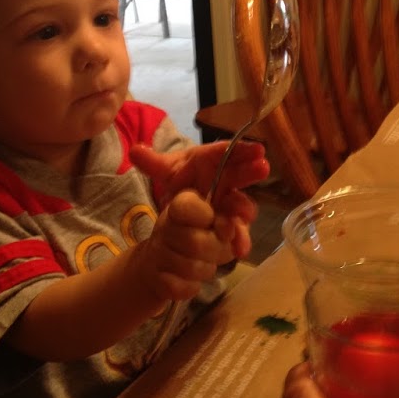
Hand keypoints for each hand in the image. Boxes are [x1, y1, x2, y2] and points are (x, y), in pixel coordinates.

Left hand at [129, 141, 265, 258]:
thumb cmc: (181, 183)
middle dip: (250, 171)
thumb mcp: (167, 172)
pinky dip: (238, 239)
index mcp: (210, 162)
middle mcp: (224, 181)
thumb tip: (136, 151)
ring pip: (240, 205)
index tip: (257, 149)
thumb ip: (154, 163)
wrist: (180, 212)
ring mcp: (229, 204)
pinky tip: (239, 248)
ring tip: (244, 215)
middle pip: (239, 174)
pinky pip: (237, 232)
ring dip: (243, 209)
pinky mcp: (230, 226)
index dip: (242, 149)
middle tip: (262, 167)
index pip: (226, 152)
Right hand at [136, 190, 239, 301]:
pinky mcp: (155, 278)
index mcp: (180, 205)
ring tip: (204, 263)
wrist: (161, 261)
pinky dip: (192, 287)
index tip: (221, 227)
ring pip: (192, 268)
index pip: (190, 206)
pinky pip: (181, 287)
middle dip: (217, 251)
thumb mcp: (219, 220)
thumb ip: (236, 220)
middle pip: (197, 243)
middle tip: (218, 250)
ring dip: (207, 270)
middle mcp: (164, 226)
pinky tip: (190, 279)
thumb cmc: (197, 234)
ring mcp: (156, 253)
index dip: (213, 219)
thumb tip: (243, 243)